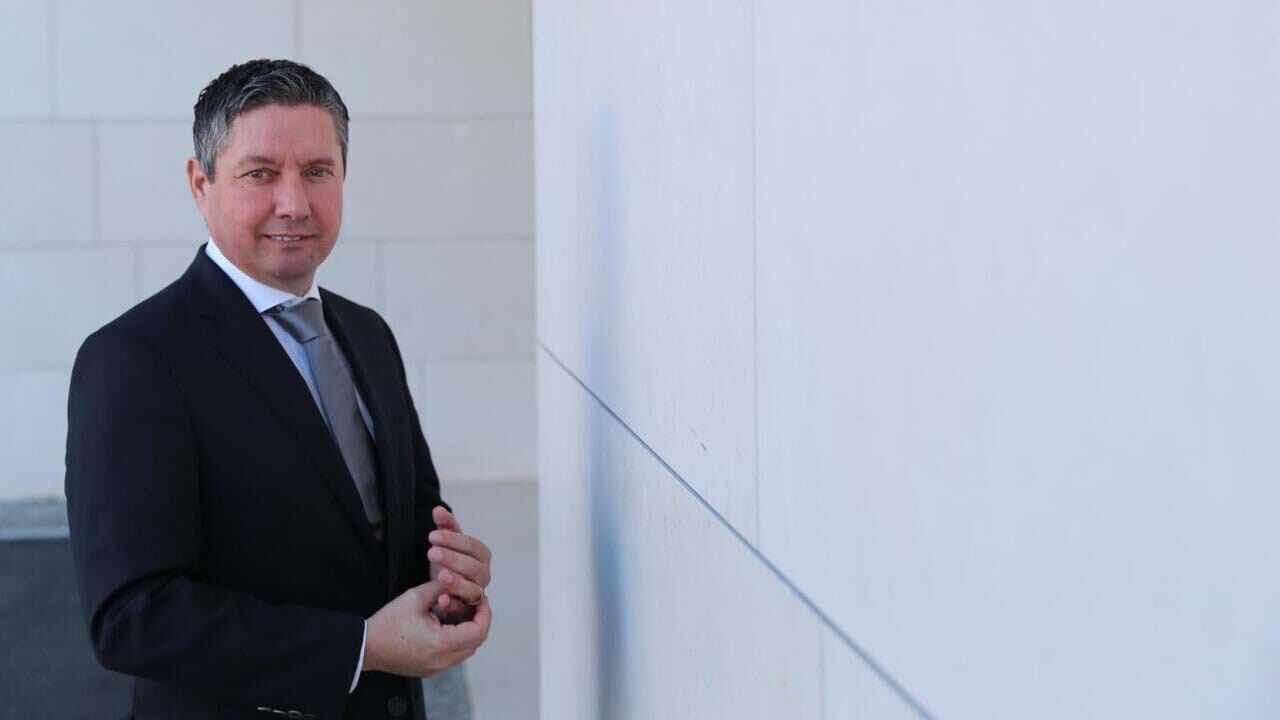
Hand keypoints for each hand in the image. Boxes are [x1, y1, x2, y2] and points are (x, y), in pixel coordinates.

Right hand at [364, 579, 490, 677]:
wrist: (365, 647)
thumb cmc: (387, 623)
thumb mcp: (415, 597)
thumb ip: (441, 587)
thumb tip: (458, 580)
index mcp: (441, 644)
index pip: (478, 631)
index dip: (484, 613)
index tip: (481, 598)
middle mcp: (442, 661)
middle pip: (475, 642)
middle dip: (479, 621)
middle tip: (475, 603)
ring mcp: (436, 668)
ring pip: (466, 650)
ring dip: (468, 631)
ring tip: (461, 611)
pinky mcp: (429, 669)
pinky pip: (453, 655)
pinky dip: (457, 640)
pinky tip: (448, 624)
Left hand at [427, 506, 492, 623]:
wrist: (443, 587)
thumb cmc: (448, 562)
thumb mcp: (447, 543)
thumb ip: (445, 527)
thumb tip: (438, 509)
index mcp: (482, 556)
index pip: (473, 546)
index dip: (454, 540)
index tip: (432, 536)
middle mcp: (484, 575)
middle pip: (474, 567)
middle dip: (454, 559)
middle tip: (432, 552)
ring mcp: (477, 594)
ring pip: (472, 589)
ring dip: (457, 582)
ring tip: (440, 575)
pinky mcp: (467, 611)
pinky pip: (462, 610)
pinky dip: (453, 605)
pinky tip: (440, 599)